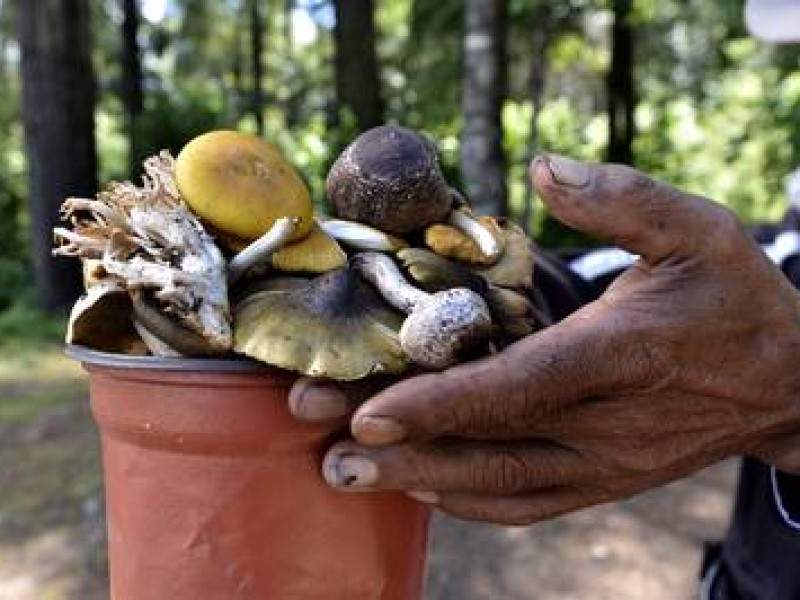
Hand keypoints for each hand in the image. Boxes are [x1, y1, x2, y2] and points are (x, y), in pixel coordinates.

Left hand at [290, 155, 799, 524]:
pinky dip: (466, 500)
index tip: (366, 415)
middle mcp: (606, 425)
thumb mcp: (696, 230)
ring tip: (343, 478)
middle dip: (402, 454)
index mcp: (622, 357)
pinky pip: (526, 503)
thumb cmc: (732, 299)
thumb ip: (622, 198)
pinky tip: (416, 488)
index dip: (441, 405)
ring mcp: (603, 464)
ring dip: (419, 485)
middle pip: (491, 449)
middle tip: (324, 454)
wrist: (784, 381)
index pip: (520, 389)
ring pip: (501, 487)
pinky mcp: (600, 481)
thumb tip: (545, 168)